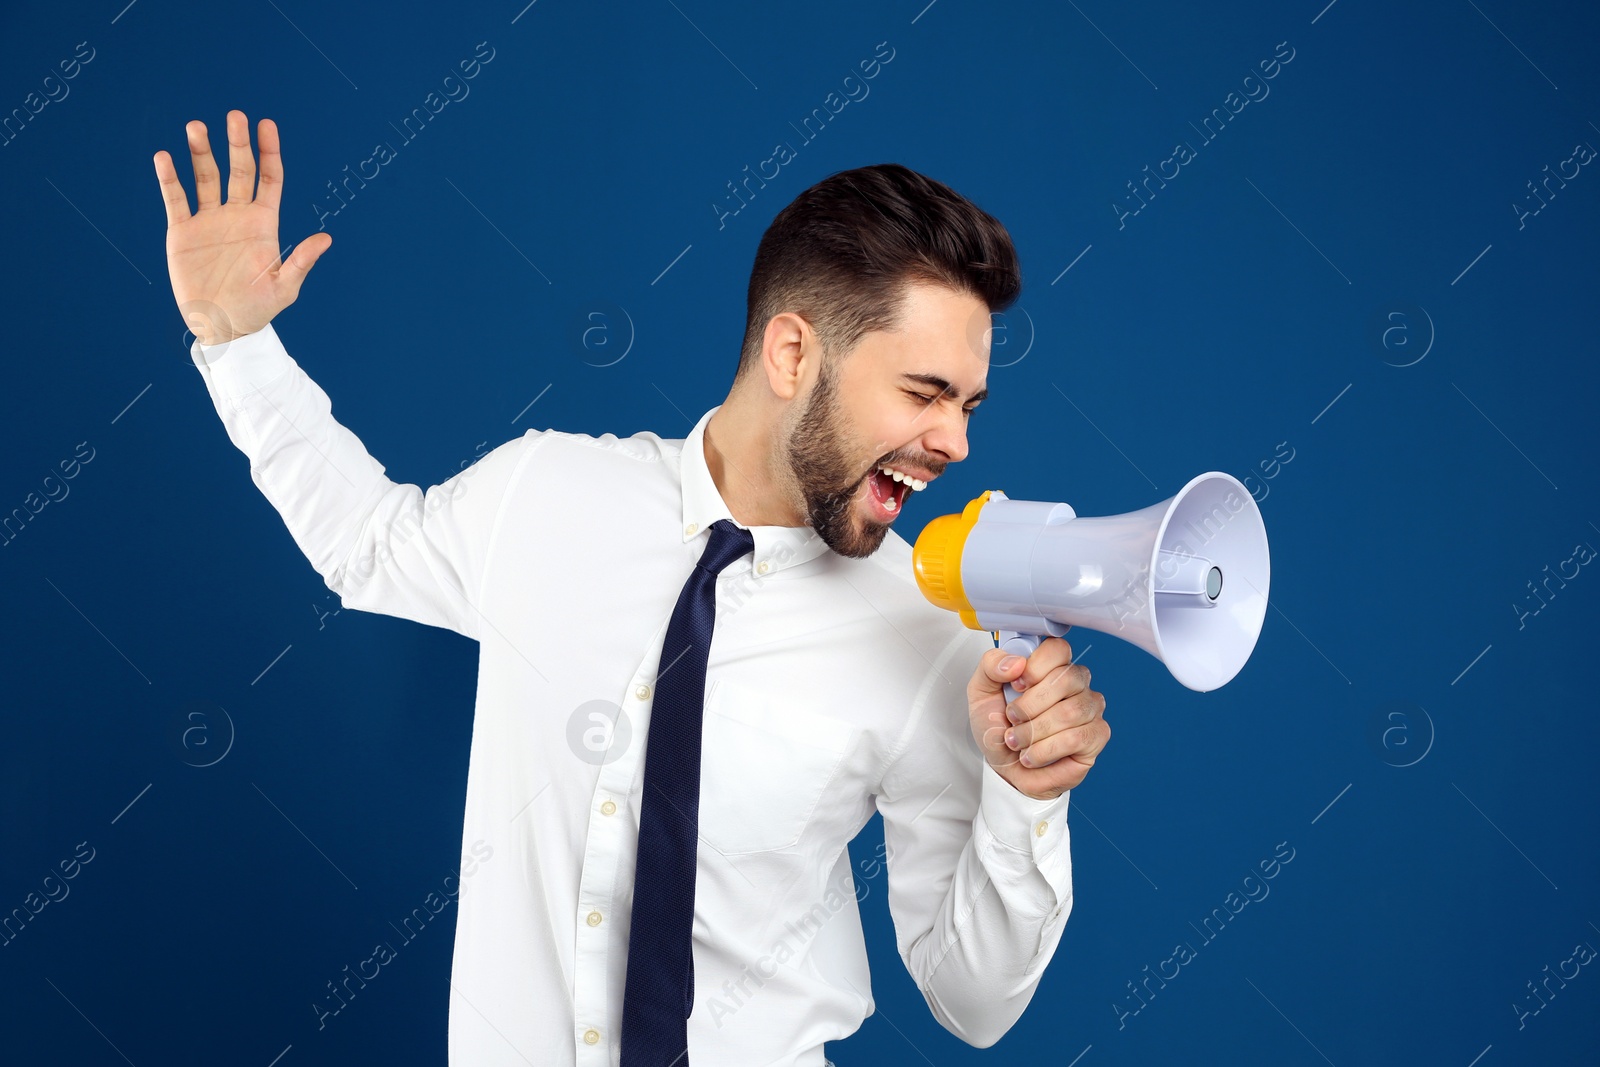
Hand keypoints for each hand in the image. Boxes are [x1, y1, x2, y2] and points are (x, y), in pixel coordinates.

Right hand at [154, 110, 330, 345]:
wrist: (223, 327)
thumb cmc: (258, 309)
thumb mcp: (284, 287)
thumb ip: (301, 261)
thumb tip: (325, 238)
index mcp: (263, 223)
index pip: (268, 179)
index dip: (268, 153)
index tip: (267, 125)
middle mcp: (236, 216)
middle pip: (238, 170)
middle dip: (237, 143)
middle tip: (235, 116)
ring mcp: (209, 221)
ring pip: (205, 178)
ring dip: (201, 152)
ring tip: (196, 127)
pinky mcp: (183, 232)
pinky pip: (176, 199)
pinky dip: (169, 179)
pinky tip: (164, 157)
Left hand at [966, 635, 1108, 800]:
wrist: (1004, 768)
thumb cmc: (998, 728)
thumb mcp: (980, 692)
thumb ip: (990, 666)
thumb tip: (1016, 662)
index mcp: (1049, 666)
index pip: (1057, 648)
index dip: (1036, 667)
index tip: (1016, 685)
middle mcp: (1075, 683)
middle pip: (1066, 678)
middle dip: (1029, 706)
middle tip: (1013, 719)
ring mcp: (1090, 708)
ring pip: (1070, 712)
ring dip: (1034, 731)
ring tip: (1018, 741)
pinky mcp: (1097, 735)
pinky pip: (1076, 738)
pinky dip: (1045, 750)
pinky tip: (1032, 755)